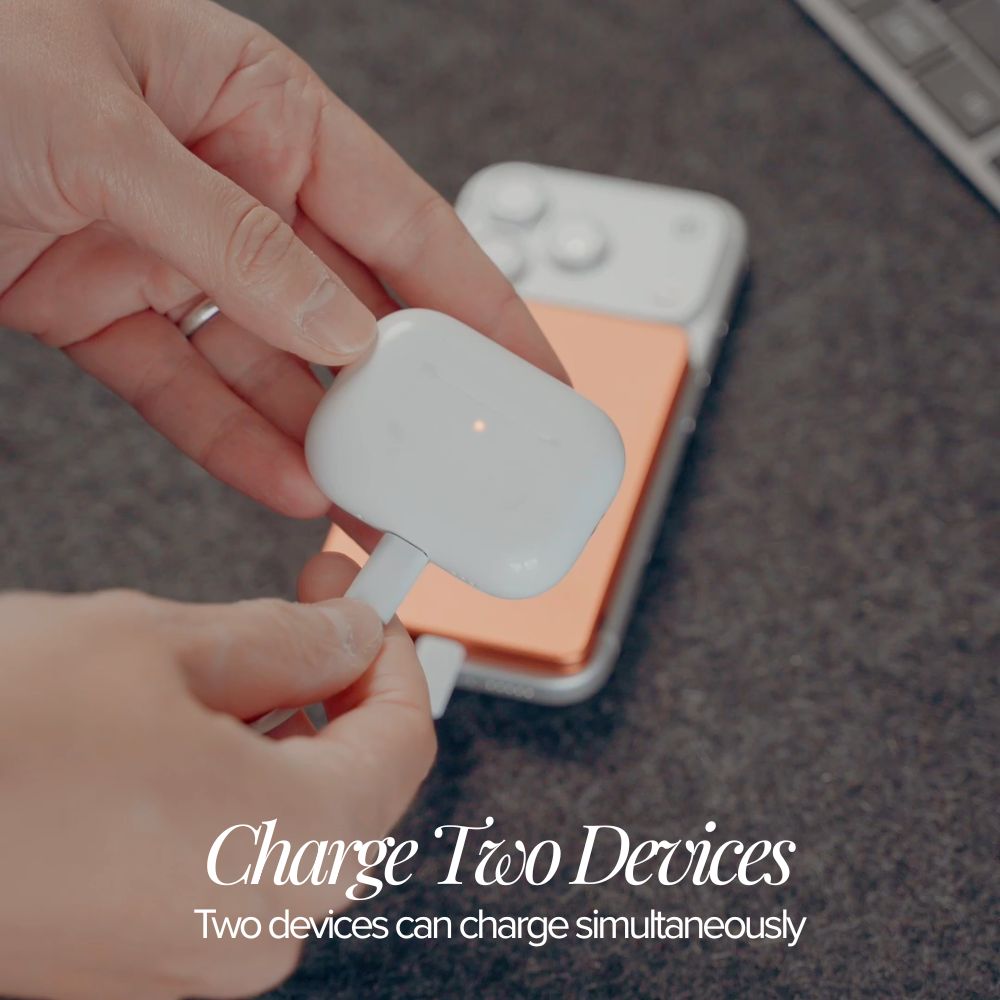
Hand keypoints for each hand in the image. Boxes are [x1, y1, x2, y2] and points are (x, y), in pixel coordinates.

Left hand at [0, 0, 565, 517]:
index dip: (482, 306)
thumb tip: (340, 323)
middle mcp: (229, 186)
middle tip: (454, 463)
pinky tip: (284, 483)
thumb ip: (232, 235)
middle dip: (408, 396)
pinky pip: (188, 390)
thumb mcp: (101, 121)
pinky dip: (234, 442)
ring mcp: (169, 254)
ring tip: (376, 503)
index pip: (406, 222)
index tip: (532, 371)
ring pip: (275, 368)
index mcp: (258, 108)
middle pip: (350, 311)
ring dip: (326, 440)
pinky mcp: (105, 310)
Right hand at [0, 556, 434, 999]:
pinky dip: (237, 781)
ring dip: (288, 730)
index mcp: (295, 847)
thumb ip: (287, 641)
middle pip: (360, 784)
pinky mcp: (144, 953)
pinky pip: (234, 855)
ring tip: (233, 657)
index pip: (404, 738)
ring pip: (297, 819)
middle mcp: (262, 925)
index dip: (391, 653)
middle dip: (342, 688)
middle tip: (311, 614)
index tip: (364, 601)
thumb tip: (349, 634)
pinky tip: (188, 727)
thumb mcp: (159, 646)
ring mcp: (201, 954)